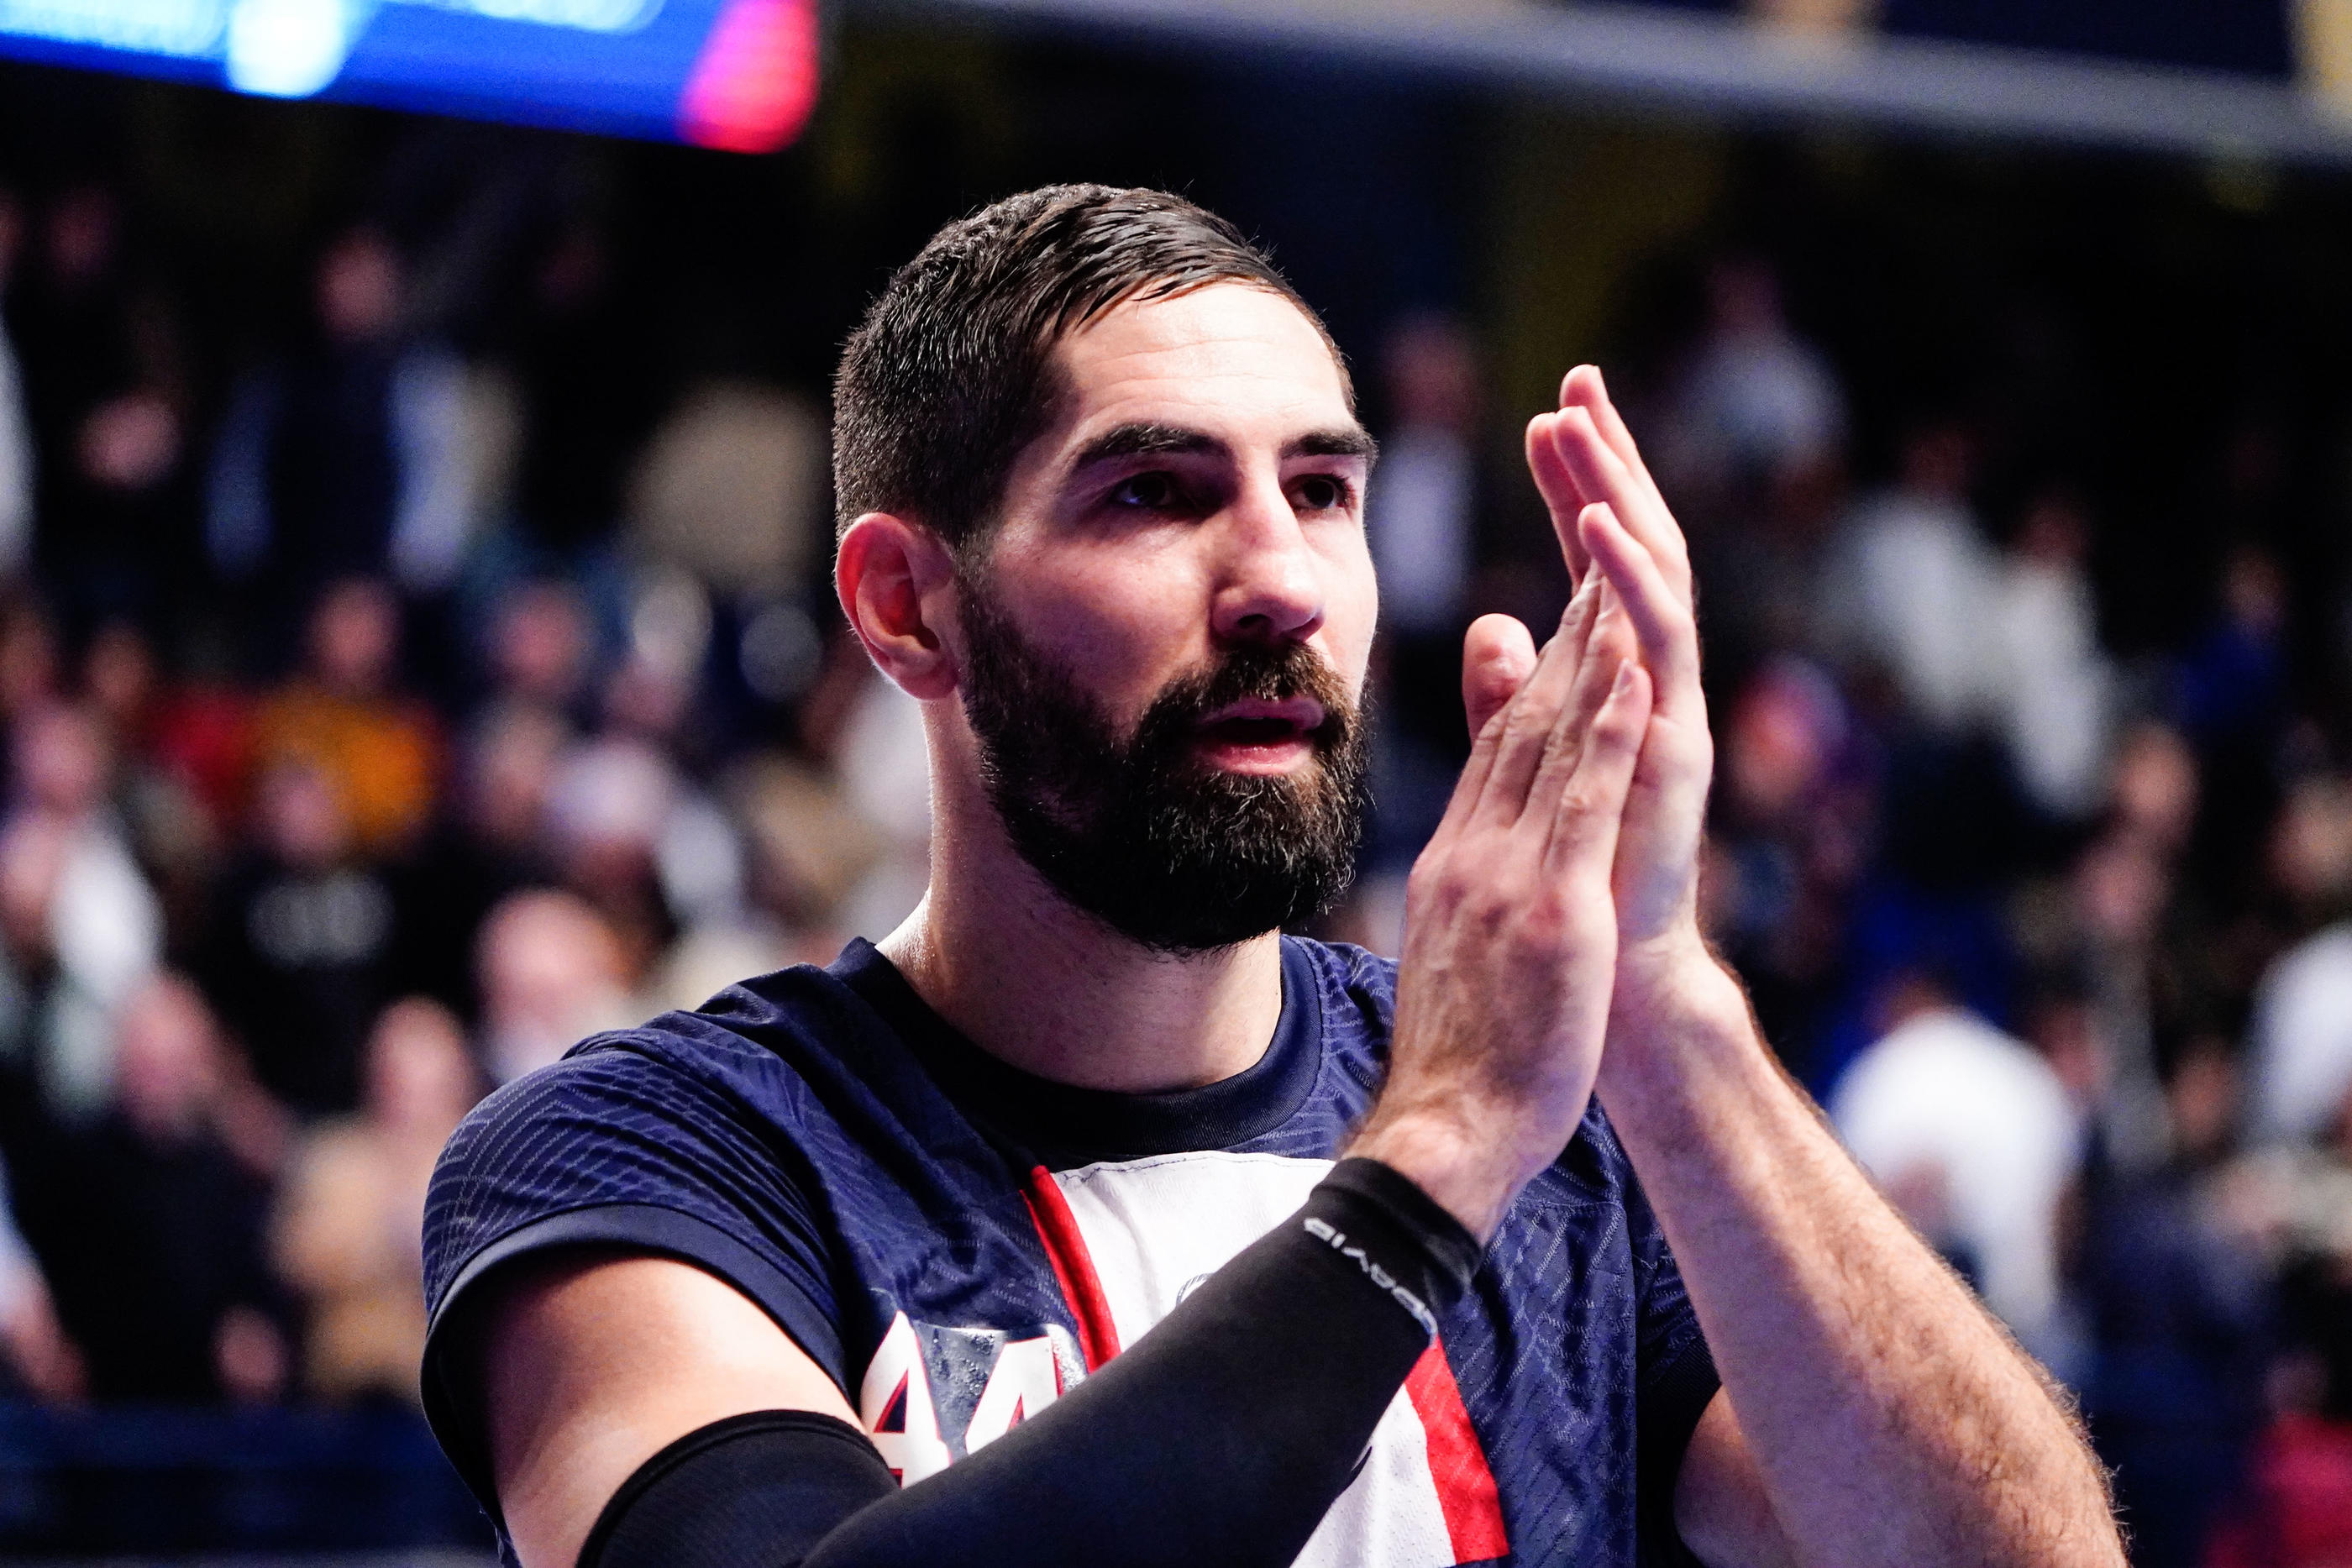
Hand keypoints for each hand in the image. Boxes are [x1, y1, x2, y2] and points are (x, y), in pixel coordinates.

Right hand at [1351, 577, 1652, 1240]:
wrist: (1442, 1135)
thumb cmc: (1458, 1064)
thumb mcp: (1455, 957)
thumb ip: (1467, 890)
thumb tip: (1469, 854)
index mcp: (1459, 864)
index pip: (1504, 749)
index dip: (1541, 673)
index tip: (1574, 609)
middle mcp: (1477, 852)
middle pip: (1527, 726)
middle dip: (1566, 634)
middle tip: (1596, 550)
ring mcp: (1511, 877)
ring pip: (1555, 745)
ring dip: (1589, 654)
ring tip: (1616, 573)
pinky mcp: (1551, 911)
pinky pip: (1582, 806)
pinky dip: (1607, 734)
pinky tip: (1632, 674)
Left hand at [1522, 367, 1714, 966]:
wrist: (1617, 991)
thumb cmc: (1580, 889)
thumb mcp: (1528, 773)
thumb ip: (1511, 701)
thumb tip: (1492, 624)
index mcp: (1611, 686)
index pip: (1593, 564)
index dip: (1577, 489)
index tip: (1548, 413)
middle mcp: (1648, 687)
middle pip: (1631, 550)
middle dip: (1608, 466)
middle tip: (1579, 382)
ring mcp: (1668, 713)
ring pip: (1651, 578)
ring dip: (1617, 497)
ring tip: (1582, 426)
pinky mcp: (1674, 750)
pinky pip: (1659, 649)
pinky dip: (1628, 584)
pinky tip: (1596, 529)